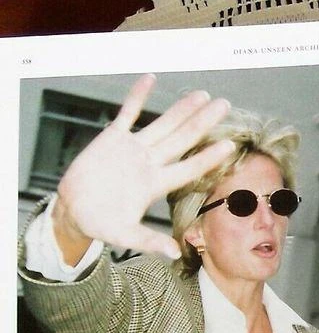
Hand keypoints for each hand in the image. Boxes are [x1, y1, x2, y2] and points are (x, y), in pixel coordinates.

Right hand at [53, 74, 234, 263]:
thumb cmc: (101, 225)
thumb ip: (149, 241)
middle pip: (183, 139)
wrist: (76, 211)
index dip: (208, 157)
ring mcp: (133, 149)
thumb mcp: (125, 236)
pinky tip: (151, 79)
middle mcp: (150, 164)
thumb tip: (174, 253)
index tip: (229, 145)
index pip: (189, 168)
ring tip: (202, 94)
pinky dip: (137, 96)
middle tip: (225, 106)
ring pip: (162, 124)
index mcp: (155, 185)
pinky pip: (127, 113)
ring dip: (181, 109)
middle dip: (203, 122)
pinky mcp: (113, 138)